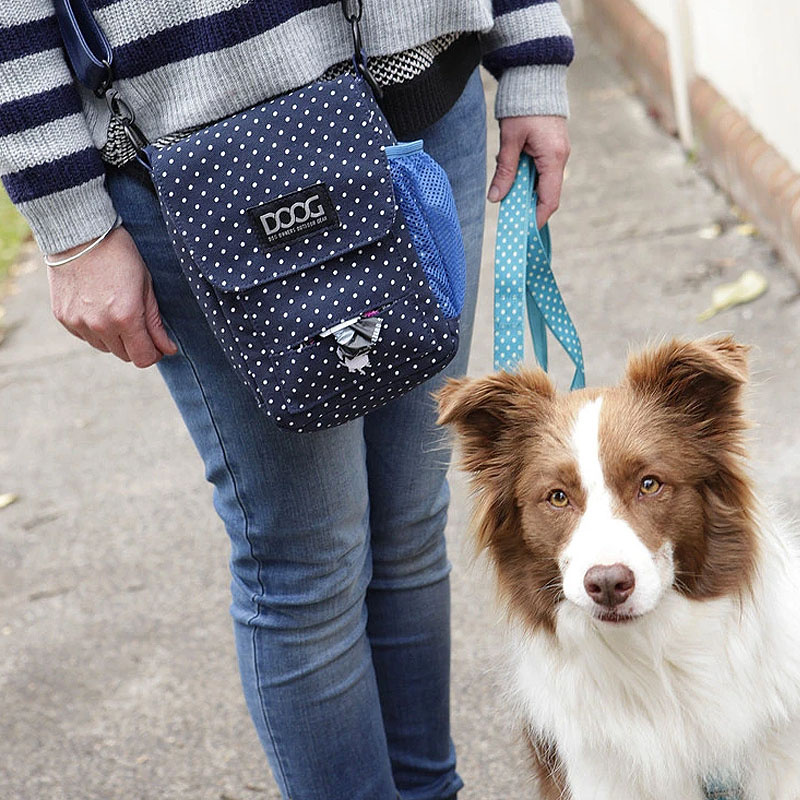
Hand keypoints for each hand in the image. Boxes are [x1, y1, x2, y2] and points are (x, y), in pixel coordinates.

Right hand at [47, 226, 176, 366]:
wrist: (80, 234)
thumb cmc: (120, 256)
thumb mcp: (146, 287)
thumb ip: (156, 323)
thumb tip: (168, 349)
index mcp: (126, 318)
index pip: (143, 358)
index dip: (154, 354)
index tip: (158, 344)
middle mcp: (100, 326)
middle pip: (124, 356)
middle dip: (136, 345)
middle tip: (139, 324)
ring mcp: (78, 323)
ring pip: (104, 348)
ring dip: (115, 338)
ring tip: (117, 310)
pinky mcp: (63, 317)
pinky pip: (85, 337)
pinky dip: (95, 330)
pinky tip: (99, 307)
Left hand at [488, 115, 570, 228]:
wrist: (535, 77)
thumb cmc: (522, 106)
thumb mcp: (509, 140)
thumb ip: (504, 171)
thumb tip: (495, 198)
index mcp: (553, 157)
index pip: (549, 199)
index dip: (537, 218)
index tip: (523, 230)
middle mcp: (560, 158)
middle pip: (546, 194)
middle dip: (527, 206)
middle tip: (507, 214)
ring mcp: (557, 153)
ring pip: (541, 183)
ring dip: (523, 189)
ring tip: (505, 183)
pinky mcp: (551, 149)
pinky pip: (540, 171)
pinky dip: (525, 176)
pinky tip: (510, 168)